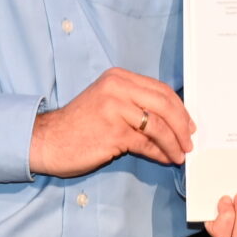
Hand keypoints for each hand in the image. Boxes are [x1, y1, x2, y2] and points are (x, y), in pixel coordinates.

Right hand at [30, 67, 193, 176]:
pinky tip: (165, 158)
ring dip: (174, 143)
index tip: (188, 123)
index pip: (160, 89)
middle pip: (164, 105)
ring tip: (179, 154)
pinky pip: (146, 143)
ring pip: (159, 125)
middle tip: (189, 140)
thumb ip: (135, 104)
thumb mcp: (108, 103)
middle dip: (182, 125)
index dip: (179, 108)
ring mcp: (115, 109)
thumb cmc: (78, 124)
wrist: (47, 140)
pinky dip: (160, 152)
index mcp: (118, 78)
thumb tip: (171, 120)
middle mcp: (117, 88)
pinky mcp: (113, 132)